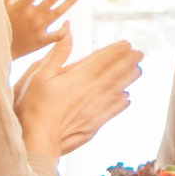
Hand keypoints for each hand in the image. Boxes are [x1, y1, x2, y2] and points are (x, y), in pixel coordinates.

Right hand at [0, 0, 80, 59]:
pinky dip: (65, 29)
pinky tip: (68, 21)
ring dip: (70, 2)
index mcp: (21, 7)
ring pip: (58, 13)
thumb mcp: (0, 8)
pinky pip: (58, 34)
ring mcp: (38, 29)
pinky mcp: (42, 41)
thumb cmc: (1, 25)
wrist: (0, 49)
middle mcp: (32, 17)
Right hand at [13, 41, 142, 157]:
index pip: (103, 59)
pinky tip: (126, 98)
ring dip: (129, 79)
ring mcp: (95, 109)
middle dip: (128, 61)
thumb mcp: (39, 76)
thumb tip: (68, 34)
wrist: (39, 141)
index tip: (127, 44)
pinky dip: (121, 103)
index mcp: (79, 77)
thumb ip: (57, 55)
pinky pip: (113, 110)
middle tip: (139, 53)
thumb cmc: (35, 107)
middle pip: (115, 73)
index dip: (116, 51)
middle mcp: (92, 91)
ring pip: (118, 90)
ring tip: (138, 70)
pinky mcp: (95, 124)